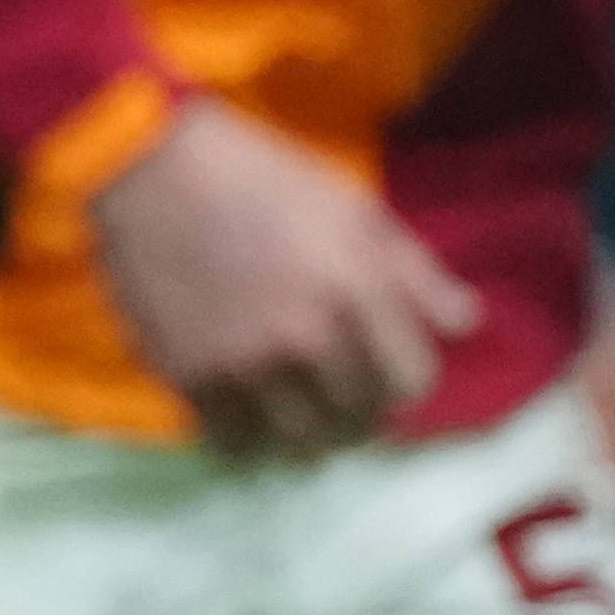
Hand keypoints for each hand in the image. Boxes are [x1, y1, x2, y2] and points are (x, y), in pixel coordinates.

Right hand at [90, 97, 479, 460]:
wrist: (150, 170)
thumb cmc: (261, 178)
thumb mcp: (353, 209)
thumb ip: (414, 272)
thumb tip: (465, 325)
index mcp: (355, 288)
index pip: (411, 382)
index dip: (405, 378)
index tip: (387, 367)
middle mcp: (306, 337)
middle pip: (359, 420)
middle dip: (361, 411)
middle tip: (345, 396)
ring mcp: (245, 365)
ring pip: (300, 443)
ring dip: (310, 436)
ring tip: (302, 416)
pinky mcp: (189, 378)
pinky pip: (234, 444)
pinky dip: (249, 441)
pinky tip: (249, 419)